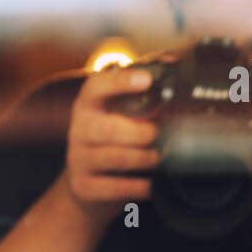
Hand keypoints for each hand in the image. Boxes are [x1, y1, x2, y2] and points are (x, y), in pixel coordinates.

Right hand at [62, 64, 163, 220]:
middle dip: (143, 134)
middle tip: (159, 136)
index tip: (146, 80)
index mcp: (88, 105)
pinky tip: (151, 183)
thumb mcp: (120, 116)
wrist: (87, 187)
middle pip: (110, 129)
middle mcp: (79, 130)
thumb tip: (173, 63)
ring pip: (118, 158)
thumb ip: (143, 93)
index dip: (120, 82)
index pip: (96, 87)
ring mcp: (78, 159)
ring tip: (159, 158)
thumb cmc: (113, 143)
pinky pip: (117, 187)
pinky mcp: (83, 187)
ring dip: (146, 159)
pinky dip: (140, 186)